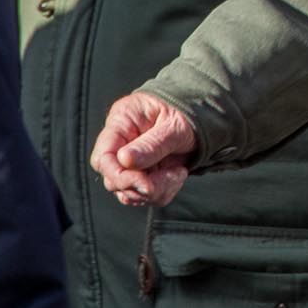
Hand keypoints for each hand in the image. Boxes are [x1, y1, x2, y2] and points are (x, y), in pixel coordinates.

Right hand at [89, 91, 198, 206]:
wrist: (204, 114)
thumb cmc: (187, 112)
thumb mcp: (176, 125)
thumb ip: (153, 143)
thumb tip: (124, 160)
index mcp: (122, 122)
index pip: (103, 157)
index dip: (119, 176)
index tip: (145, 183)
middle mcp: (120, 143)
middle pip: (113, 180)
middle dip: (142, 186)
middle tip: (173, 174)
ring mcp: (130, 162)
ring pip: (128, 193)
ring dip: (156, 191)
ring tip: (179, 172)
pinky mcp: (141, 175)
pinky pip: (145, 196)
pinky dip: (163, 192)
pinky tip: (178, 175)